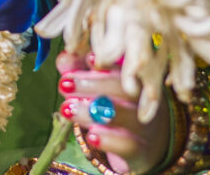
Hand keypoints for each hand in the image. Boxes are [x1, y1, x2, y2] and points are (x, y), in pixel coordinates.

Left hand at [56, 51, 170, 174]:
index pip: (121, 65)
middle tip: (64, 84)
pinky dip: (109, 141)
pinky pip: (127, 144)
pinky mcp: (140, 149)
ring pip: (120, 115)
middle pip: (121, 87)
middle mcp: (143, 98)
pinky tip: (91, 136)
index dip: (104, 61)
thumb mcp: (99, 86)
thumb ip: (81, 70)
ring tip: (66, 109)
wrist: (145, 144)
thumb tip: (63, 59)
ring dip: (90, 112)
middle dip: (90, 84)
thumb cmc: (117, 105)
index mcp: (135, 76)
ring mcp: (144, 124)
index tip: (86, 59)